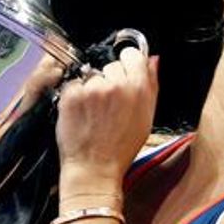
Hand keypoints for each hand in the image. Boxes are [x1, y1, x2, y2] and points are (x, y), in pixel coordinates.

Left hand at [55, 48, 158, 196]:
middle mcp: (115, 85)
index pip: (132, 55)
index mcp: (137, 88)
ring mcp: (91, 89)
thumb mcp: (146, 117)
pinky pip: (74, 84)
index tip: (124, 75)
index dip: (128, 65)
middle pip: (111, 65)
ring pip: (92, 75)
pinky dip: (76, 96)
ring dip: (92, 88)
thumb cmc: (121, 148)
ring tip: (95, 112)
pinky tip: (82, 114)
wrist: (94, 168)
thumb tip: (152, 59)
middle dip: (110, 80)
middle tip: (109, 105)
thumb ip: (151, 84)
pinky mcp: (71, 95)